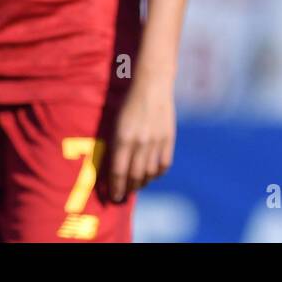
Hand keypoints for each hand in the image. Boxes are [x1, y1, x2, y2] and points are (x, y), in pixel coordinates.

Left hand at [108, 77, 175, 202]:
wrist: (152, 85)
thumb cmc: (128, 104)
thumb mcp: (116, 124)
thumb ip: (115, 147)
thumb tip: (113, 170)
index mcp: (123, 138)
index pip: (118, 172)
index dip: (115, 188)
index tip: (113, 197)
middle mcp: (140, 142)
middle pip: (134, 176)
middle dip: (128, 189)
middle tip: (123, 194)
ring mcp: (156, 141)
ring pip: (149, 173)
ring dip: (142, 183)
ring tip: (137, 185)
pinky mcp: (169, 138)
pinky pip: (164, 164)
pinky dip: (157, 173)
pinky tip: (151, 174)